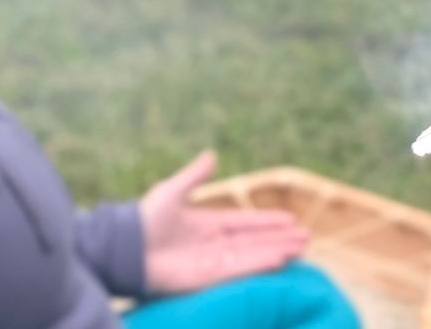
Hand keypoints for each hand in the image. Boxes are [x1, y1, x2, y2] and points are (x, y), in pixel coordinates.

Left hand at [139, 151, 307, 293]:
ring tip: (301, 248)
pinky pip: (240, 270)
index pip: (245, 222)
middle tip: (306, 237)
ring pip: (252, 256)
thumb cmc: (143, 220)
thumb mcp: (171, 191)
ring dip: (277, 251)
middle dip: (280, 239)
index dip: (267, 221)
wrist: (123, 249)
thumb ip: (194, 176)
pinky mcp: (208, 277)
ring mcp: (212, 262)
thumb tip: (212, 154)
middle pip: (255, 241)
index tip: (291, 219)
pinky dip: (260, 264)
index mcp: (206, 224)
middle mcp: (213, 244)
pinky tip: (280, 260)